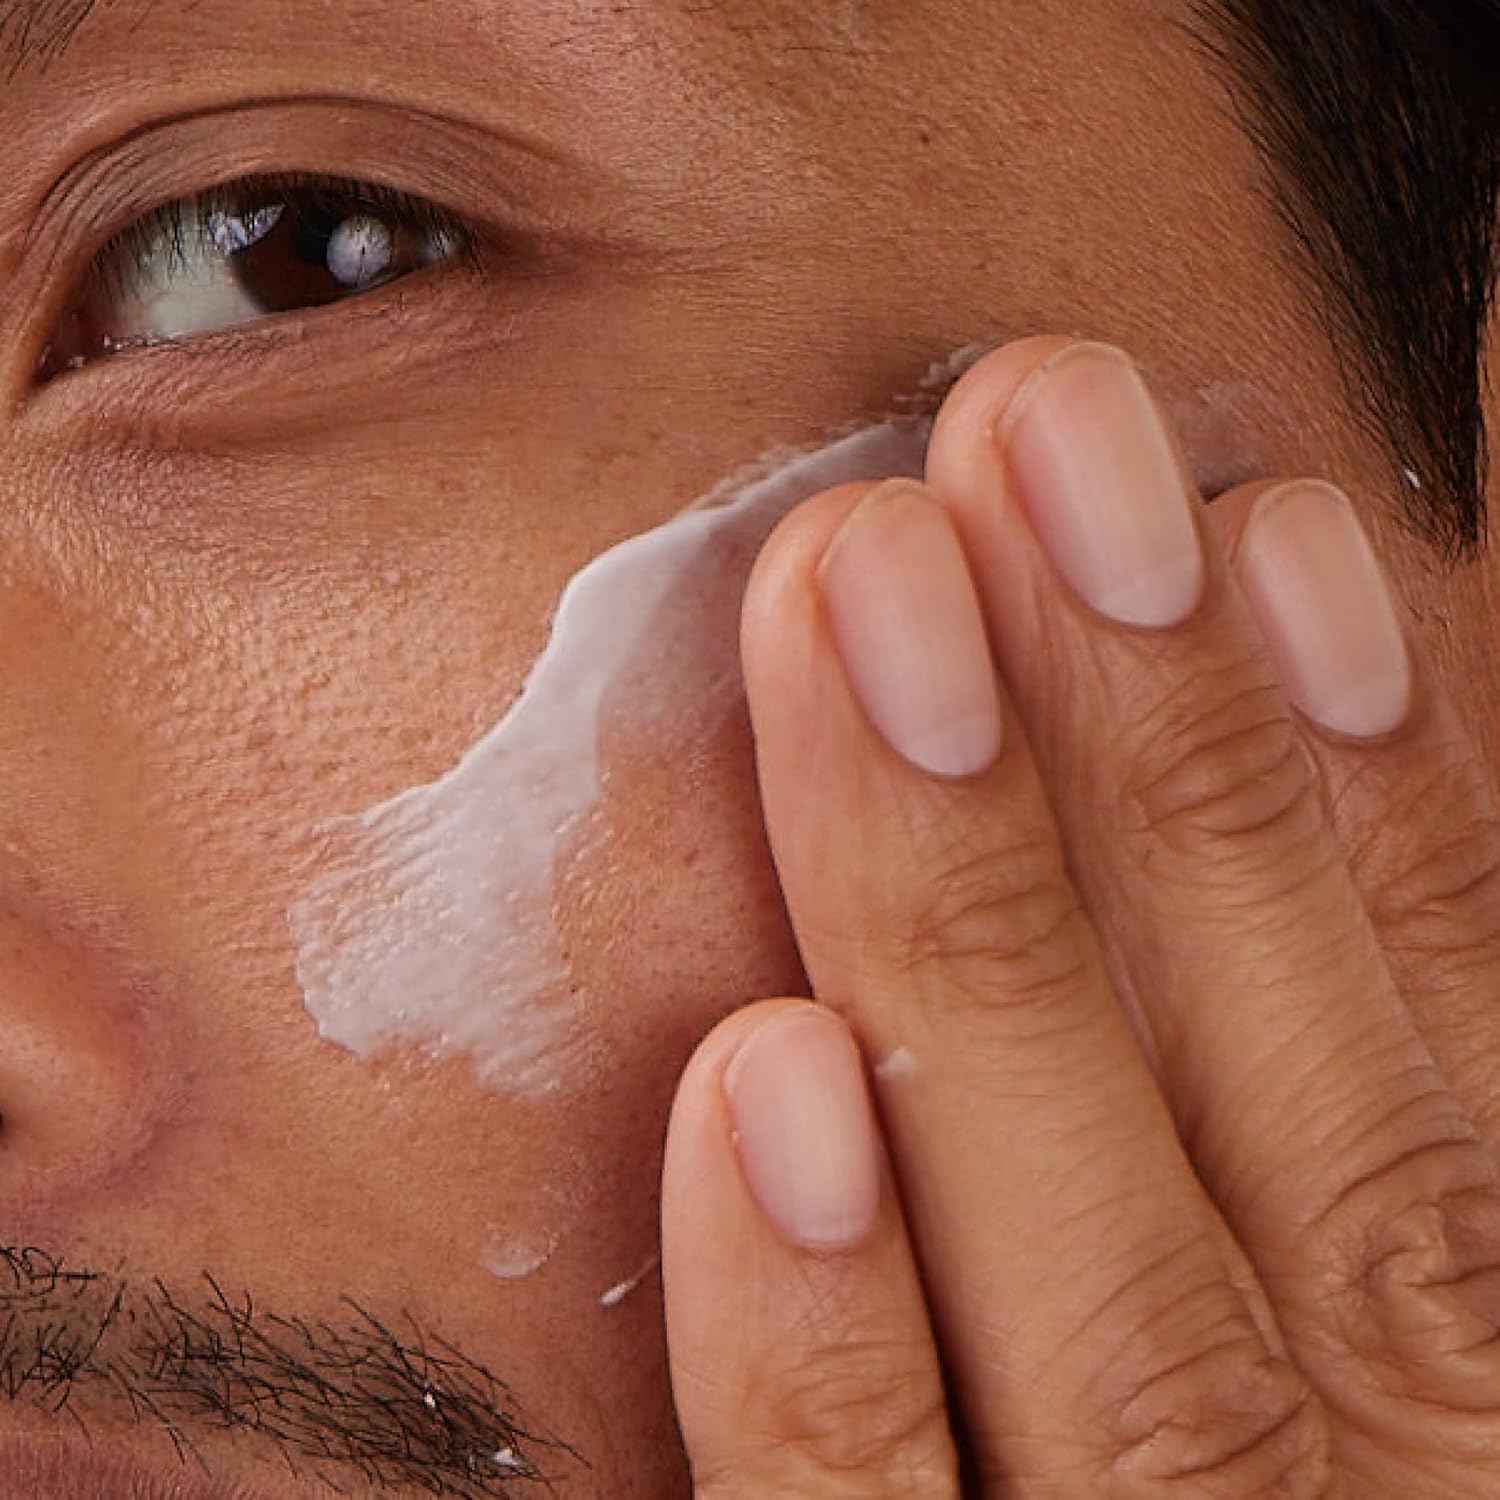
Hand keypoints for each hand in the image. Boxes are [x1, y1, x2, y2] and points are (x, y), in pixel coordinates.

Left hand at [659, 336, 1499, 1497]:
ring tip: (871, 595)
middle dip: (1161, 746)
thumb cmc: (1382, 1477)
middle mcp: (1401, 1496)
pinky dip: (832, 1359)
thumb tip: (1404, 718)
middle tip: (1027, 436)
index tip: (1261, 521)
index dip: (1382, 772)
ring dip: (985, 922)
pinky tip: (762, 1085)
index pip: (1448, 1039)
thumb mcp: (1434, 1345)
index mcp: (1491, 1371)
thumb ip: (1393, 1100)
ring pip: (1118, 1285)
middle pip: (1289, 1095)